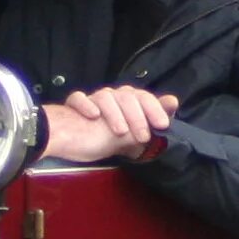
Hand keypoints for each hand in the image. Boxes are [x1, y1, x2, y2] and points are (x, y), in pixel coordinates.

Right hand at [42, 86, 180, 162]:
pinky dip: (87, 105)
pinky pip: (79, 98)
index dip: (155, 109)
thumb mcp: (130, 135)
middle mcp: (110, 97)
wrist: (66, 142)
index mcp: (124, 102)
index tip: (162, 125)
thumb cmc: (99, 139)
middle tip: (142, 137)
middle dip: (138, 116)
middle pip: (127, 96)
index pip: (143, 97)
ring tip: (120, 132)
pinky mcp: (72, 106)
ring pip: (106, 96)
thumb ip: (149, 119)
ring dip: (115, 114)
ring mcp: (91, 100)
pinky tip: (94, 116)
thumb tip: (172, 101)